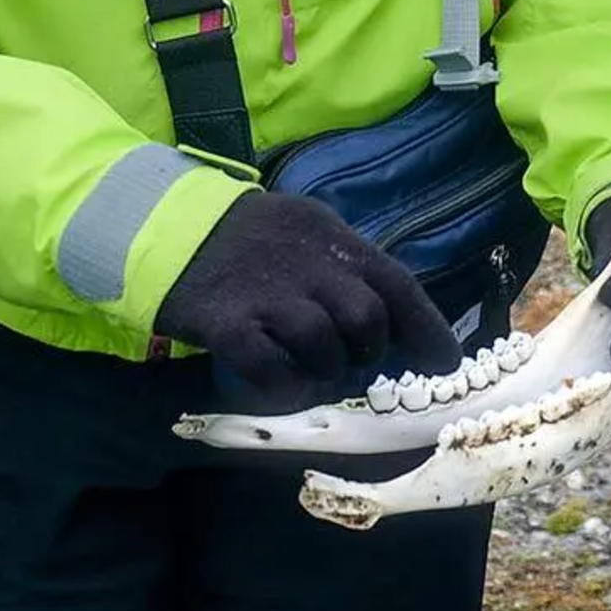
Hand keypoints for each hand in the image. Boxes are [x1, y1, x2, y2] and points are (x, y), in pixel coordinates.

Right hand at [155, 192, 462, 411]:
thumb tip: (395, 319)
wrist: (165, 226)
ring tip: (307, 367)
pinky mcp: (226, 323)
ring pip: (323, 348)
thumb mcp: (305, 232)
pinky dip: (283, 384)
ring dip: (325, 369)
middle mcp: (306, 264)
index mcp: (331, 237)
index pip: (395, 283)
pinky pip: (271, 369)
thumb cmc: (247, 238)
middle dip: (367, 350)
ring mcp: (266, 295)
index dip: (425, 327)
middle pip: (365, 319)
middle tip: (350, 358)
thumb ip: (346, 267)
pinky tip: (278, 380)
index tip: (445, 363)